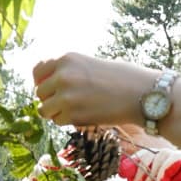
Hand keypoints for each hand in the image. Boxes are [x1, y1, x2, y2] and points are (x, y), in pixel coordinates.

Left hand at [33, 54, 154, 127]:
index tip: (50, 89)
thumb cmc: (122, 79)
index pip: (38, 71)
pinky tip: (84, 115)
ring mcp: (66, 96)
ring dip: (56, 112)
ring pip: (45, 110)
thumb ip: (68, 71)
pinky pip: (58, 121)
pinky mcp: (73, 115)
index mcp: (67, 58)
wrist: (142, 94)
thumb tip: (47, 85)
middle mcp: (62, 75)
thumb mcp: (90, 64)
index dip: (42, 82)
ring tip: (75, 110)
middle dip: (51, 99)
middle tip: (68, 102)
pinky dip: (67, 121)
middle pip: (39, 93)